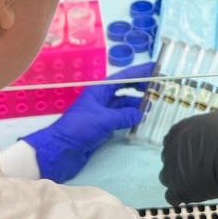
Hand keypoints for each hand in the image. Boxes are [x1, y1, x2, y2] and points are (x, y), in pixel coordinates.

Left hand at [19, 63, 151, 182]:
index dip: (139, 72)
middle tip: (157, 88)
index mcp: (98, 91)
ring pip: (122, 105)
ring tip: (152, 106)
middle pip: (123, 89)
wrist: (60, 150)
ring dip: (136, 105)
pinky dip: (129, 119)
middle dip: (140, 87)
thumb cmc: (78, 128)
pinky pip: (119, 119)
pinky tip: (139, 121)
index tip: (155, 68)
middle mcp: (100, 99)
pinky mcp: (101, 128)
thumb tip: (139, 113)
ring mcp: (101, 114)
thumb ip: (123, 115)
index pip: (123, 77)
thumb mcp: (104, 119)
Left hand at [159, 109, 217, 204]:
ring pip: (169, 176)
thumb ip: (214, 124)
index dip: (189, 146)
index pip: (176, 138)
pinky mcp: (177, 189)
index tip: (200, 151)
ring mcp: (171, 169)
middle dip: (184, 162)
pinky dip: (182, 195)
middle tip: (203, 166)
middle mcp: (170, 147)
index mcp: (180, 129)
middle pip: (172, 157)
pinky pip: (172, 196)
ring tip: (202, 180)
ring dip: (181, 179)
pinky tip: (196, 193)